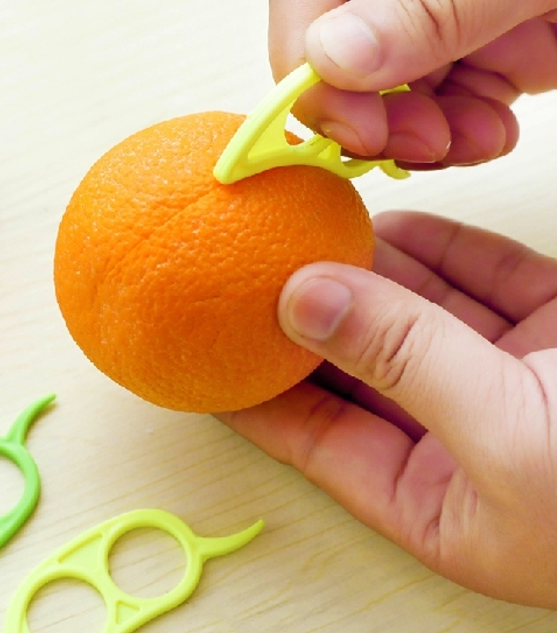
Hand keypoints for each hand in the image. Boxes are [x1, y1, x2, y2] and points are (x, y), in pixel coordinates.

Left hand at [219, 211, 556, 606]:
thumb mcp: (512, 432)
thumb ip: (400, 359)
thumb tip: (298, 299)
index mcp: (435, 498)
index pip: (310, 438)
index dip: (250, 393)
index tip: (198, 348)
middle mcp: (460, 436)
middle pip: (350, 365)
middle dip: (299, 317)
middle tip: (239, 267)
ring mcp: (505, 374)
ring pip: (406, 312)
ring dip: (358, 271)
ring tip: (299, 228)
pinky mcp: (551, 324)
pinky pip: (470, 278)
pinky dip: (428, 247)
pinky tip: (380, 221)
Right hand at [269, 0, 556, 167]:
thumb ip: (435, 1)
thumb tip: (327, 61)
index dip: (308, 67)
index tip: (351, 130)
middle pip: (344, 50)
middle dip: (372, 112)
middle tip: (417, 147)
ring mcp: (455, 3)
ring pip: (393, 88)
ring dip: (420, 132)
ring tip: (470, 140)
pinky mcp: (496, 38)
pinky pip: (447, 99)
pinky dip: (459, 131)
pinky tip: (490, 132)